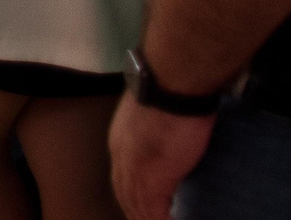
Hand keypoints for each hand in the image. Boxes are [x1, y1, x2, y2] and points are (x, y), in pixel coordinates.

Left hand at [110, 91, 215, 219]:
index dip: (130, 196)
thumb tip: (164, 135)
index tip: (139, 208)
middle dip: (134, 212)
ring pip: (136, 207)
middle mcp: (120, 158)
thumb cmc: (168, 91)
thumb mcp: (152, 115)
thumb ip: (151, 132)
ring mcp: (134, 170)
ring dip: (146, 219)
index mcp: (120, 142)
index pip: (121, 177)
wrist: (170, 84)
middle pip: (125, 196)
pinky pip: (153, 214)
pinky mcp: (152, 180)